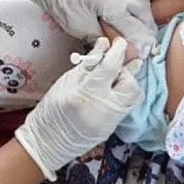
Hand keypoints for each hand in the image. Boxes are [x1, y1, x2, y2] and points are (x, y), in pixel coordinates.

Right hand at [15, 37, 142, 178]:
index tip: (120, 42)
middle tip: (118, 60)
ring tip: (121, 73)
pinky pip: (128, 105)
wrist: (48, 142)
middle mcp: (105, 107)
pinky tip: (117, 87)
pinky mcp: (113, 127)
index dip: (118, 51)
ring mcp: (112, 120)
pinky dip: (126, 93)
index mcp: (88, 93)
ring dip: (130, 81)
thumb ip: (88, 65)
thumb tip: (103, 46)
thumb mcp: (66, 82)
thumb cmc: (51, 110)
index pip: (111, 67)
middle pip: (129, 83)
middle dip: (127, 68)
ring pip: (135, 96)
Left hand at [16, 0, 156, 53]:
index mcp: (113, 4)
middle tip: (141, 37)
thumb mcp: (85, 29)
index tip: (143, 50)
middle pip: (144, 13)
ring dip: (142, 10)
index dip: (141, 42)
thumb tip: (131, 51)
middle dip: (144, 27)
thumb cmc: (65, 6)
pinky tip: (132, 0)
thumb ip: (110, 39)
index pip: (137, 29)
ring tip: (135, 20)